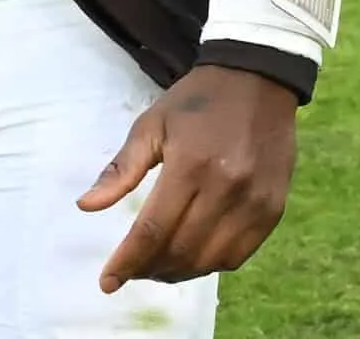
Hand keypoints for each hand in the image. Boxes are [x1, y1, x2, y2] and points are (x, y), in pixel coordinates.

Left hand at [80, 64, 298, 288]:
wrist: (258, 78)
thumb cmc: (197, 101)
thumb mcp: (151, 124)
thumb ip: (121, 169)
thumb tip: (86, 206)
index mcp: (190, 164)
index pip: (153, 229)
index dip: (127, 261)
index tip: (107, 282)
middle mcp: (227, 188)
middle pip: (181, 250)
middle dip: (149, 269)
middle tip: (131, 270)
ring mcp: (255, 202)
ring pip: (210, 260)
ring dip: (179, 272)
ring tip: (156, 268)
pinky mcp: (274, 209)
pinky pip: (239, 255)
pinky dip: (211, 264)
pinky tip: (192, 257)